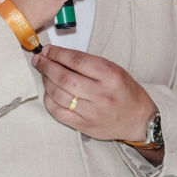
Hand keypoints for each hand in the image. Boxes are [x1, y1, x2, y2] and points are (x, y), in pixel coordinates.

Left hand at [31, 44, 156, 141]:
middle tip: (38, 60)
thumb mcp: (113, 70)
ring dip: (46, 82)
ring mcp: (92, 112)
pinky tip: (49, 92)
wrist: (138, 119)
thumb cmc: (124, 90)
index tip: (47, 50)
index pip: (76, 60)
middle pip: (64, 78)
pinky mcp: (85, 126)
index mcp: (110, 75)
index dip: (57, 54)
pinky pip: (59, 113)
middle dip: (47, 66)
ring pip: (59, 95)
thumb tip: (59, 56)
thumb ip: (88, 63)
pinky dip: (49, 101)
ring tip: (44, 74)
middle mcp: (101, 94)